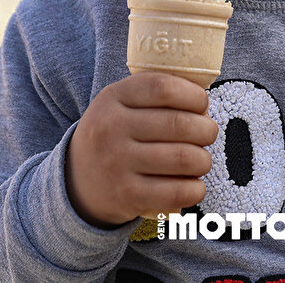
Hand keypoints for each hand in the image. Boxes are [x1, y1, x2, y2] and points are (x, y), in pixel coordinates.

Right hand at [66, 73, 218, 226]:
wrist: (77, 180)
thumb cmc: (115, 132)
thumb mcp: (122, 101)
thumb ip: (157, 93)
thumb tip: (204, 105)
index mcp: (113, 97)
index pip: (163, 87)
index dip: (193, 95)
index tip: (202, 103)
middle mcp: (112, 128)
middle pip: (179, 124)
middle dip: (206, 129)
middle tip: (208, 133)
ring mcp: (117, 163)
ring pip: (184, 158)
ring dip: (204, 160)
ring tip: (201, 159)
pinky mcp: (127, 196)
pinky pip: (176, 192)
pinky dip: (196, 189)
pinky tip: (194, 185)